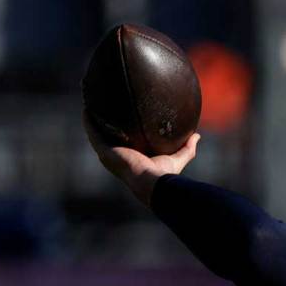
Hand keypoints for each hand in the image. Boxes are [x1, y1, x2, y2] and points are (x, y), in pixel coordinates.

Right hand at [83, 111, 198, 204]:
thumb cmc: (163, 174)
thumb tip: (197, 136)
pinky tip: (87, 108)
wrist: (152, 181)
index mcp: (130, 158)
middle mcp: (117, 156)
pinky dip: (89, 121)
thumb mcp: (176, 158)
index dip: (120, 133)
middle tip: (103, 108)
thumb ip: (186, 148)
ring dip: (93, 120)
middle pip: (107, 137)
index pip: (123, 143)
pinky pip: (93, 133)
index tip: (121, 120)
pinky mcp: (104, 151)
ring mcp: (108, 154)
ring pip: (97, 134)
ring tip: (91, 103)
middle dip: (104, 124)